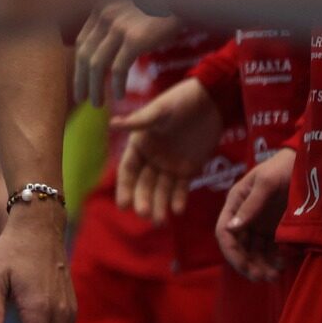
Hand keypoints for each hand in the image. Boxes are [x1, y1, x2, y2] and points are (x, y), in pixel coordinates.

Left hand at [73, 0, 182, 107]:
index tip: (79, 80)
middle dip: (80, 79)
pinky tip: (119, 96)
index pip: (82, 42)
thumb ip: (113, 23)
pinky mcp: (134, 39)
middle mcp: (103, 16)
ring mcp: (117, 27)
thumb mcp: (128, 8)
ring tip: (97, 104)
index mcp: (99, 8)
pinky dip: (116, 85)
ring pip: (97, 65)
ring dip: (95, 88)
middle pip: (84, 54)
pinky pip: (118, 69)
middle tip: (81, 98)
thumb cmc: (159, 6)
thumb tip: (102, 48)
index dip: (78, 64)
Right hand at [113, 77, 222, 223]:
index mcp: (140, 143)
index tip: (124, 205)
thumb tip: (111, 123)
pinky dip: (179, 198)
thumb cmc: (180, 100)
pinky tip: (178, 210)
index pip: (128, 170)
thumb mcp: (159, 111)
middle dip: (143, 200)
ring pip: (161, 190)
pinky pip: (181, 187)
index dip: (125, 187)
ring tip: (160, 222)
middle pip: (144, 184)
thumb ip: (138, 122)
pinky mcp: (189, 168)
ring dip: (160, 205)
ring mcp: (170, 164)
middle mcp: (152, 157)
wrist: (210, 100)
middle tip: (145, 215)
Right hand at [217, 148, 293, 281]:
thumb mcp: (266, 183)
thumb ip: (250, 205)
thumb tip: (232, 229)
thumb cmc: (282, 168)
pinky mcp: (274, 229)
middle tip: (265, 277)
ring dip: (260, 265)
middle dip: (247, 263)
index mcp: (235, 202)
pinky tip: (283, 264)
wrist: (306, 164)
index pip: (224, 232)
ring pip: (252, 251)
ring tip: (275, 274)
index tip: (246, 268)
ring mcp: (259, 223)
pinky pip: (269, 249)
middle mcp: (243, 215)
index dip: (231, 252)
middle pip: (238, 245)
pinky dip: (273, 260)